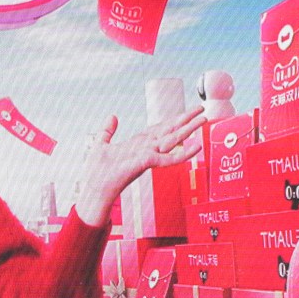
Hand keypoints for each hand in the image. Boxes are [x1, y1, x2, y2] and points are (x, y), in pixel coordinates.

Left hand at [73, 105, 206, 225]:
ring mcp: (148, 155)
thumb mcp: (101, 145)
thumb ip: (107, 131)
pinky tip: (197, 146)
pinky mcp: (147, 163)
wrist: (94, 189)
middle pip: (170, 130)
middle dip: (186, 119)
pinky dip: (184, 153)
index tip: (186, 112)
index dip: (172, 119)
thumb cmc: (98, 172)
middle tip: (202, 108)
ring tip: (204, 118)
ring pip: (173, 139)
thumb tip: (113, 116)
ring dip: (189, 129)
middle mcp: (147, 148)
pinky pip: (169, 158)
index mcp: (138, 144)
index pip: (159, 128)